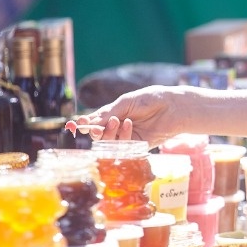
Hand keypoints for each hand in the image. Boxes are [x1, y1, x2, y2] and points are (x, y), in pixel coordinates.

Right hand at [64, 86, 180, 142]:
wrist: (172, 106)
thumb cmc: (150, 99)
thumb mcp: (126, 102)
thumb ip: (108, 113)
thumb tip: (88, 122)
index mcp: (113, 114)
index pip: (93, 122)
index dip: (82, 125)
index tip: (74, 125)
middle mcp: (118, 127)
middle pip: (98, 136)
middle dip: (94, 132)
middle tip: (95, 126)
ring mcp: (127, 137)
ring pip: (108, 143)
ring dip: (109, 133)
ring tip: (117, 121)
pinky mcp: (137, 146)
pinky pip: (123, 147)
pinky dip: (123, 136)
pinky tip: (128, 124)